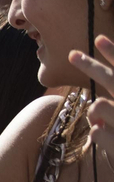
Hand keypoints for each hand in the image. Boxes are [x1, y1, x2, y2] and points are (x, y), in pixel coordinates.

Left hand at [70, 36, 113, 153]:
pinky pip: (96, 131)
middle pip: (112, 79)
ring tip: (105, 124)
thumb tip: (95, 102)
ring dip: (96, 113)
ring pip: (98, 105)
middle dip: (91, 66)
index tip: (98, 38)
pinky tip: (110, 142)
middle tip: (72, 54)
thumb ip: (111, 104)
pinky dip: (100, 136)